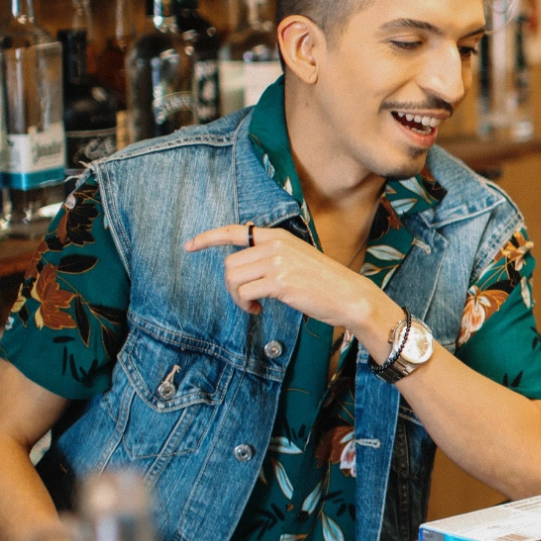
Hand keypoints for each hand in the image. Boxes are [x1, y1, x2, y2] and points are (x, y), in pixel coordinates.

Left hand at [184, 224, 399, 349]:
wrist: (350, 295)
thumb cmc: (326, 283)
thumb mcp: (299, 259)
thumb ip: (273, 256)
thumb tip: (246, 268)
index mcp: (279, 237)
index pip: (236, 230)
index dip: (208, 238)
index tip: (190, 245)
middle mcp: (276, 246)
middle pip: (230, 264)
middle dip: (231, 285)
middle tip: (246, 299)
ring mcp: (278, 263)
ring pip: (233, 279)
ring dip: (236, 297)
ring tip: (251, 305)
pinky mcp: (279, 282)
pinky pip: (245, 293)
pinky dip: (245, 305)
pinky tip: (257, 310)